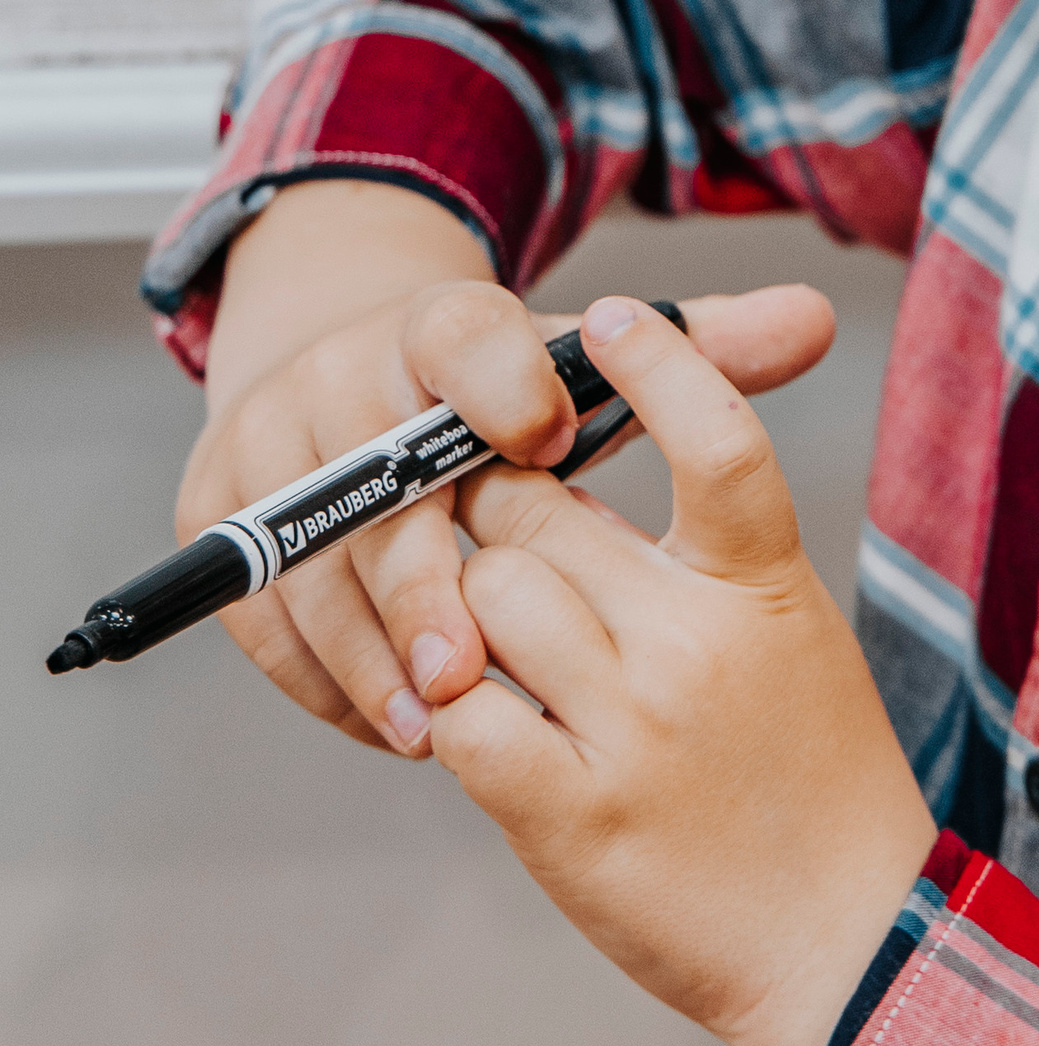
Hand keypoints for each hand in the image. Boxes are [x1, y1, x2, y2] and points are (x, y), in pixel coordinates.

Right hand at [183, 257, 836, 755]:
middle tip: (475, 664)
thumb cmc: (507, 400)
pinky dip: (323, 674)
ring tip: (436, 724)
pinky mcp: (214, 513)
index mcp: (442, 324)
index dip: (507, 385)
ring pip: (312, 558)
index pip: (463, 335)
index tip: (559, 441)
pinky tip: (395, 724)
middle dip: (426, 573)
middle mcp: (342, 372)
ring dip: (371, 649)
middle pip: (375, 476)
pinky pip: (261, 608)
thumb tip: (817, 320)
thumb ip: (702, 353)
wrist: (353, 384)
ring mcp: (267, 442)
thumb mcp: (591, 369)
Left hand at [433, 300, 935, 1045]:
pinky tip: (493, 730)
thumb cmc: (813, 784)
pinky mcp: (568, 815)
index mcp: (766, 586)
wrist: (843, 943)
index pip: (716, 432)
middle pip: (538, 510)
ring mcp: (631, 728)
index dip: (658, 357)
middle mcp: (698, 642)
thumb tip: (561, 489)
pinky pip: (463, 717)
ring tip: (500, 652)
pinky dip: (459, 715)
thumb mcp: (792, 639)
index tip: (608, 317)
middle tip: (504, 546)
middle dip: (499, 513)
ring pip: (485, 599)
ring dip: (469, 615)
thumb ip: (699, 564)